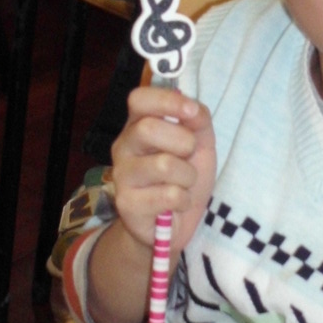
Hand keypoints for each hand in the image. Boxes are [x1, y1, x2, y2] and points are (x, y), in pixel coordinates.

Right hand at [111, 85, 215, 258]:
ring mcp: (122, 176)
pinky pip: (168, 195)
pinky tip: (177, 203)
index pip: (138, 99)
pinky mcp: (127, 204)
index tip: (191, 112)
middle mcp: (123, 146)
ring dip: (187, 176)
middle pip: (147, 129)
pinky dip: (184, 200)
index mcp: (138, 125)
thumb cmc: (184, 176)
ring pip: (163, 165)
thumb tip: (192, 109)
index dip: (166, 101)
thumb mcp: (200, 143)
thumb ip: (198, 121)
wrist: (174, 223)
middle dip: (183, 142)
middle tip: (189, 156)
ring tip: (184, 184)